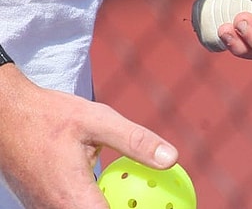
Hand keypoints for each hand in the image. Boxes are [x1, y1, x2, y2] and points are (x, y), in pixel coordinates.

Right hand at [0, 65, 177, 207]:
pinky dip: (98, 201)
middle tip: (162, 203)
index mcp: (73, 200)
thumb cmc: (49, 115)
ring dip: (114, 204)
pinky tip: (121, 192)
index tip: (164, 207)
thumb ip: (136, 142)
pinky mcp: (43, 204)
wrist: (5, 115)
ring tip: (141, 198)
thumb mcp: (98, 120)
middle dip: (129, 208)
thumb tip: (172, 159)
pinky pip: (76, 208)